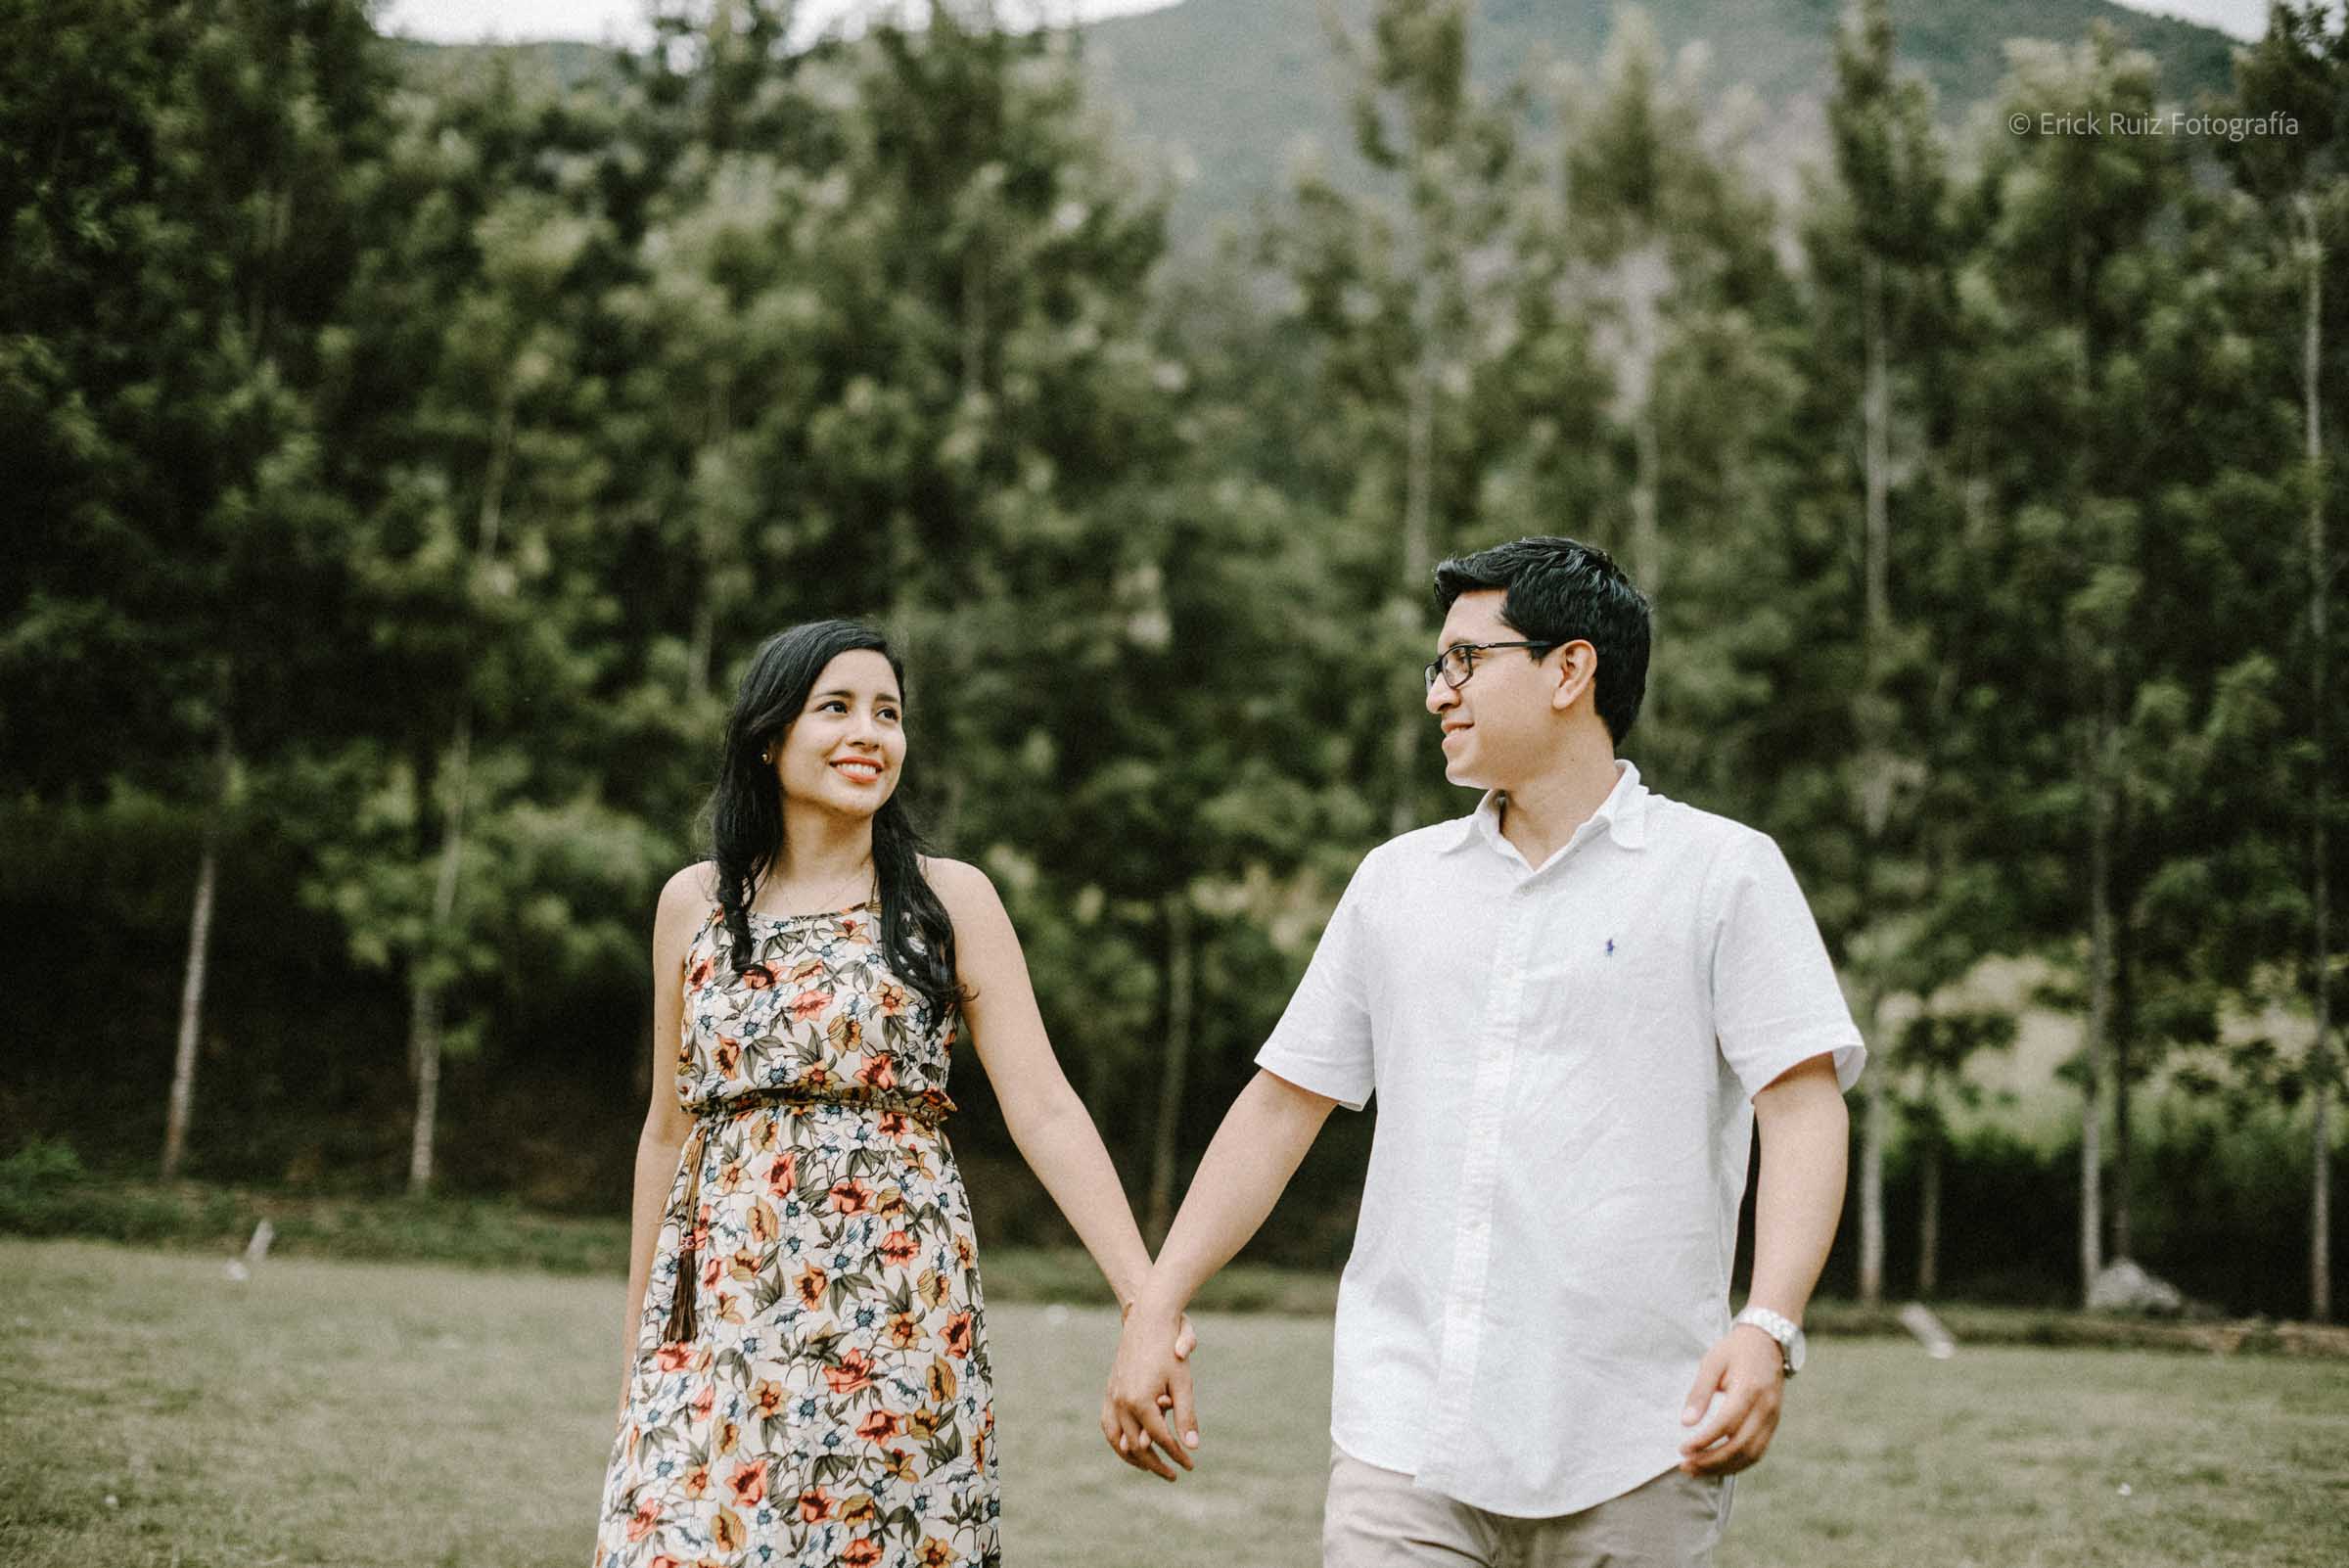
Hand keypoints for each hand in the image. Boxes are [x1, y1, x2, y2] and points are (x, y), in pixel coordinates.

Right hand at [1100, 1302, 1200, 1480]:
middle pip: (1137, 1445)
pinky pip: (1108, 1424)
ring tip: (1150, 1468)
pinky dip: (1118, 1441)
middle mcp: (1121, 1402)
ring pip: (1116, 1439)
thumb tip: (1192, 1447)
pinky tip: (1129, 1447)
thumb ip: (1186, 1416)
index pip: (1160, 1439)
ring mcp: (1112, 1396)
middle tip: (1173, 1474)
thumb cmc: (1169, 1348)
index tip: (1190, 1465)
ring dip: (1133, 1457)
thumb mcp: (1183, 1382)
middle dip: (1156, 1462)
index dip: (1176, 1454)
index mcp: (1140, 1401)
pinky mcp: (1109, 1390)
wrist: (1147, 1319)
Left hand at [1676, 1324, 1785, 1476]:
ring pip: (1751, 1455)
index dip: (1704, 1441)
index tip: (1683, 1450)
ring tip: (1698, 1471)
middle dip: (1711, 1461)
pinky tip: (1718, 1466)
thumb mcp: (1712, 1362)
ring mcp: (1773, 1419)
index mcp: (1749, 1389)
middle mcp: (1765, 1408)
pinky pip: (1758, 1452)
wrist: (1769, 1342)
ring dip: (1723, 1467)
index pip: (1726, 1424)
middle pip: (1740, 1446)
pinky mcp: (1773, 1424)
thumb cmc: (1735, 1350)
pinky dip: (1738, 1464)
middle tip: (1686, 1467)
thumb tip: (1686, 1423)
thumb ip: (1699, 1392)